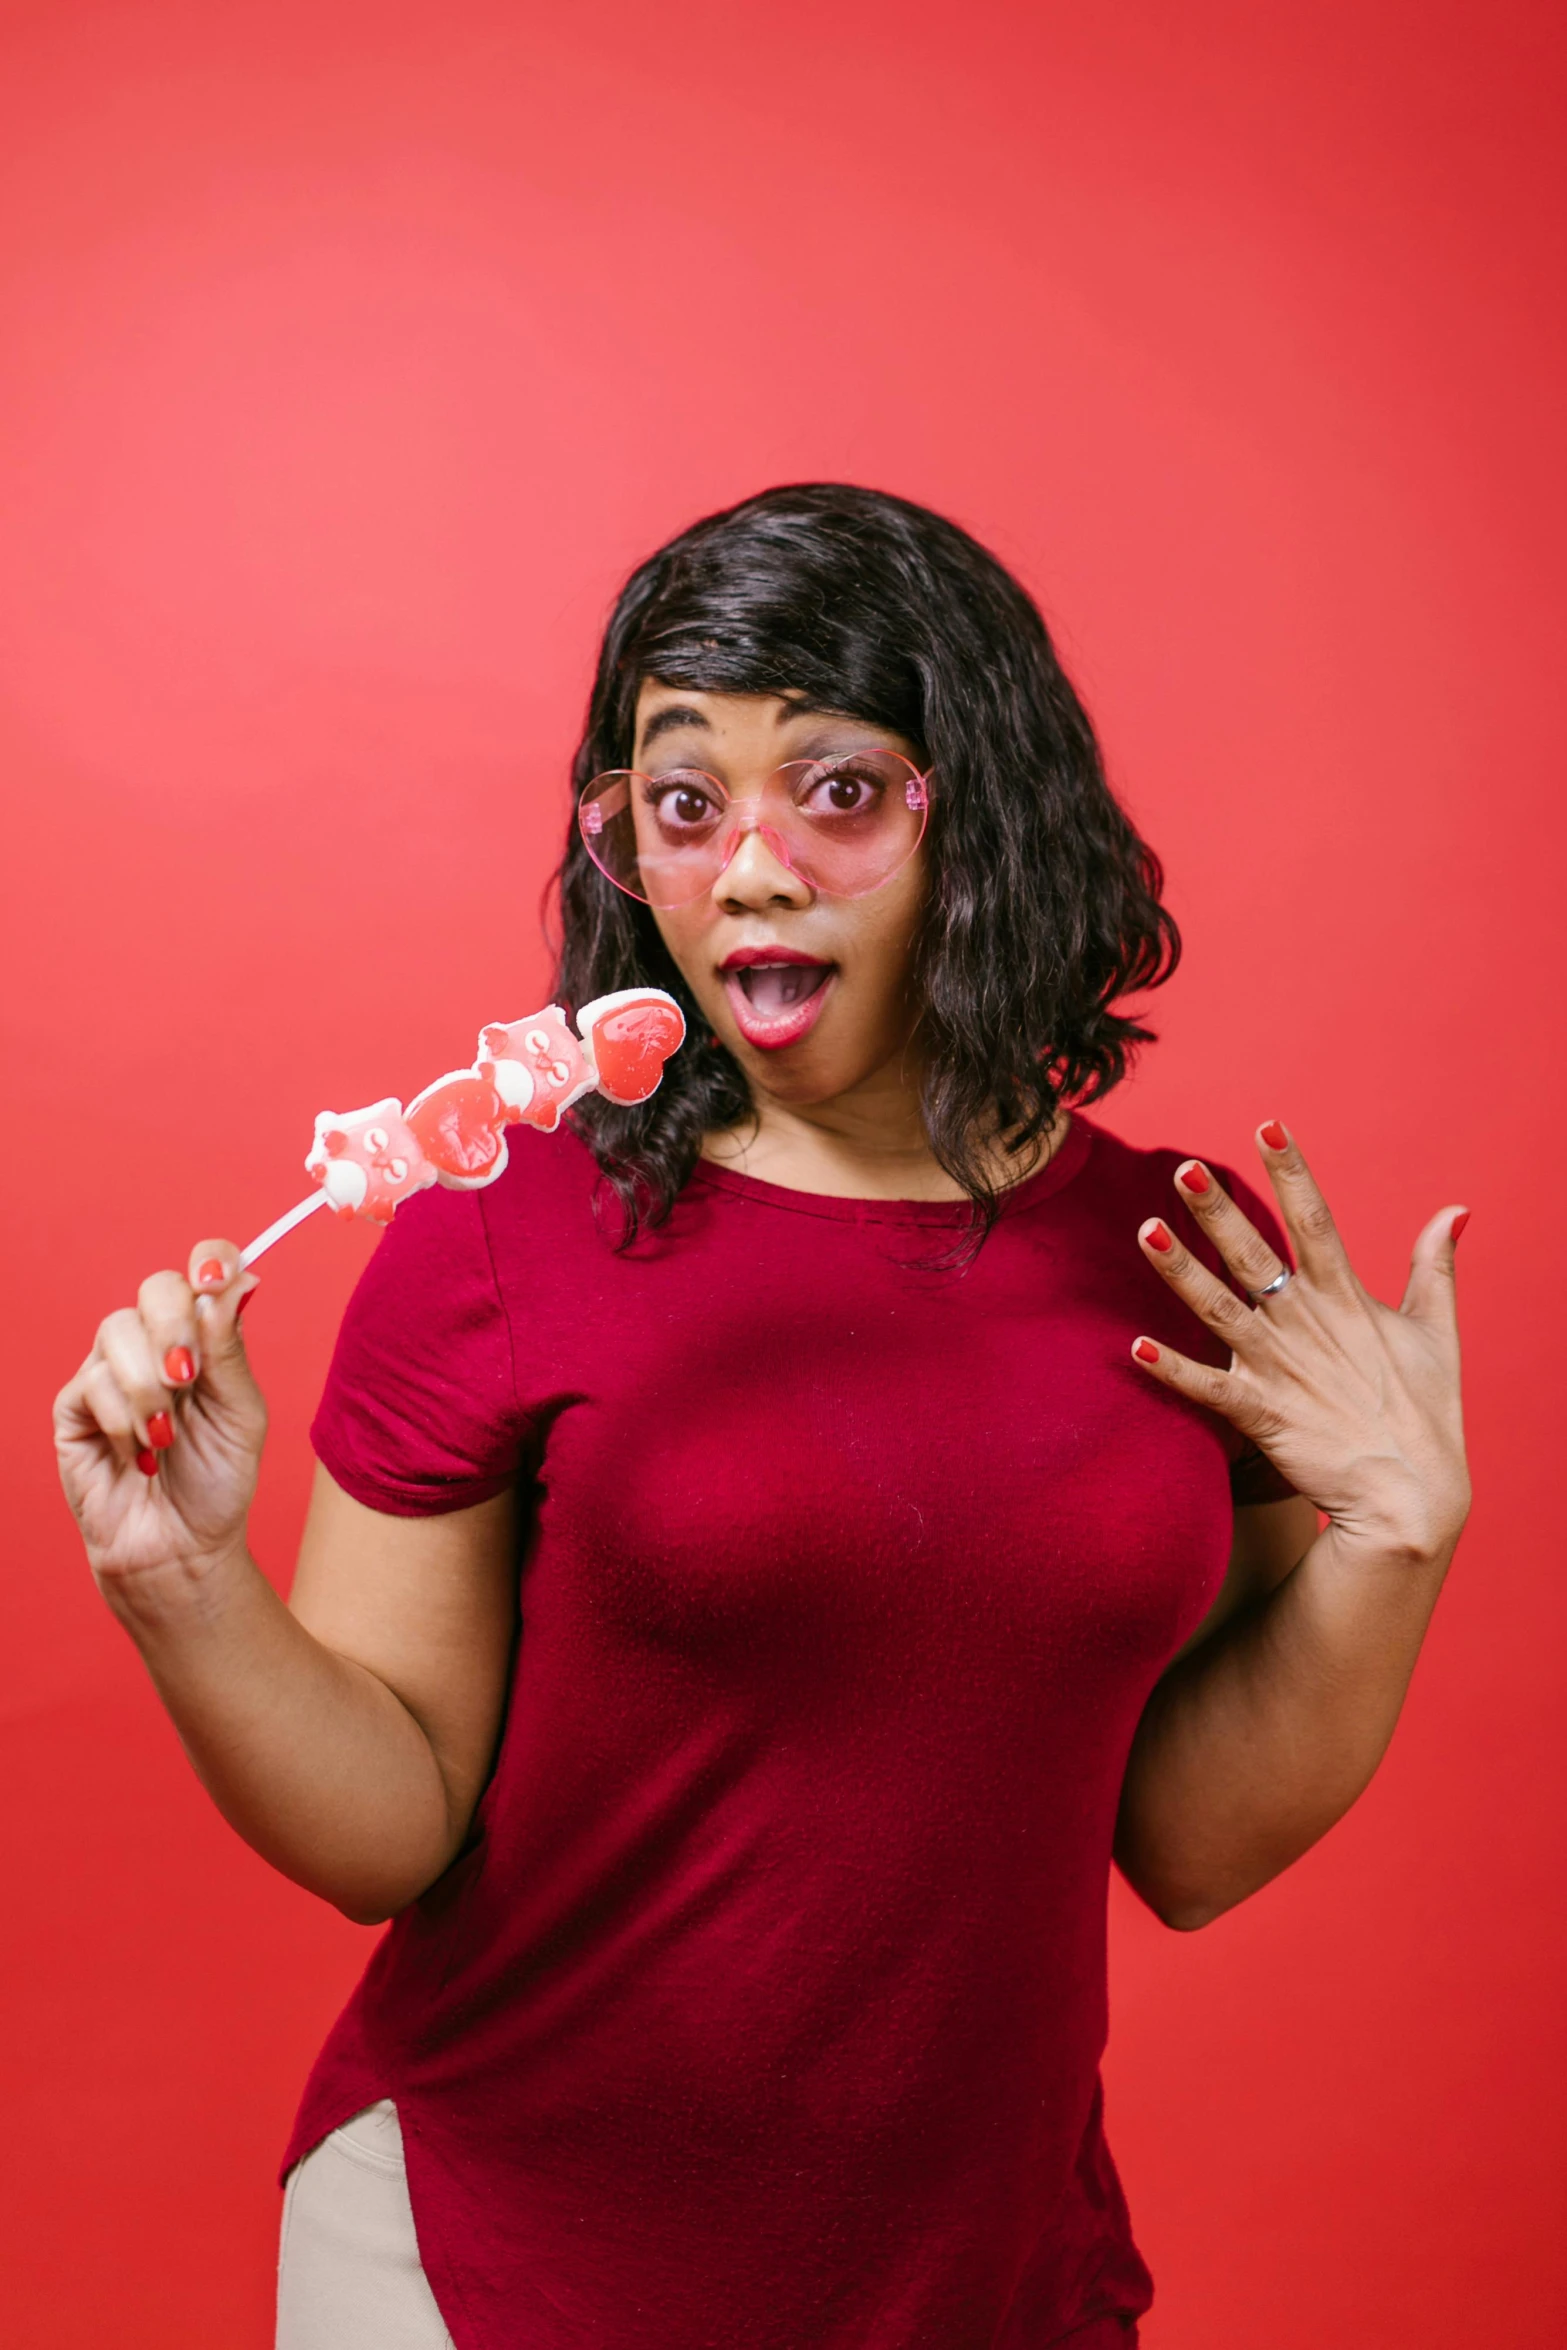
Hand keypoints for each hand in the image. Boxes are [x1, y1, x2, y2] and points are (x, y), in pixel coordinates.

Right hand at [54, 1244, 266, 1607]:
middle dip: (175, 1327)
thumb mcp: (241, 1414)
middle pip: (155, 1288)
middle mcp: (154, 1344)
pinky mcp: (74, 1407)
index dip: (210, 1260)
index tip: (218, 1274)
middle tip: (188, 1376)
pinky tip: (140, 1454)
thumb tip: (236, 1282)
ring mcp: (109, 1371)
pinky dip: (124, 1421)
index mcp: (203, 1338)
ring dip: (150, 1389)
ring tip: (166, 1437)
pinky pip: (92, 1383)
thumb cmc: (217, 1483)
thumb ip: (230, 1350)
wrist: (181, 1548)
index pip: (201, 1272)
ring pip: (117, 1331)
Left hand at [1131, 1123, 1470, 1567]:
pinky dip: (1171, 1370)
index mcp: (1345, 1298)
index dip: (1291, 1170)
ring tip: (1145, 1232)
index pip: (1315, 1218)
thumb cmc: (1426, 1414)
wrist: (1410, 1499)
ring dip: (1179, 1273)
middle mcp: (1305, 1324)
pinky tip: (1133, 1347)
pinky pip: (1207, 1388)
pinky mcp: (1261, 1414)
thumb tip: (1455, 1211)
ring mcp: (1279, 1368)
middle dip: (1217, 1210)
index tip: (1267, 1125)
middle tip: (1184, 1169)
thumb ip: (1437, 1266)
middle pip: (1254, 1254)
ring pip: (1218, 1310)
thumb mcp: (1438, 1331)